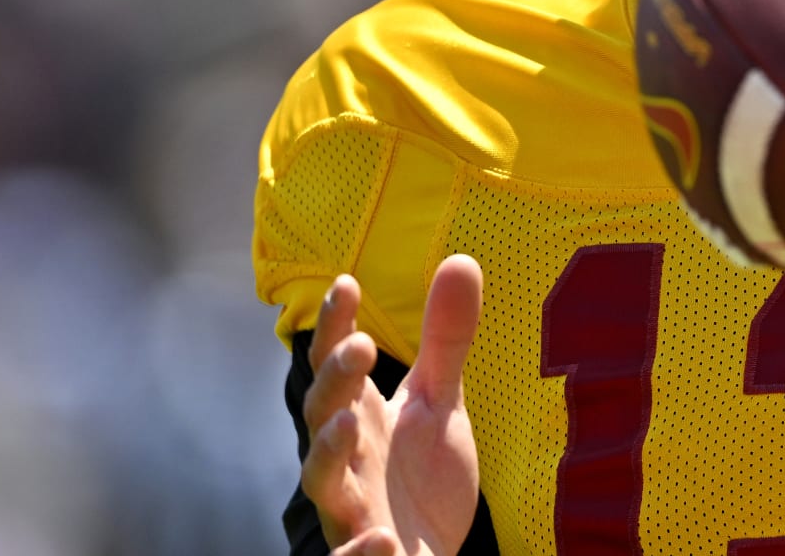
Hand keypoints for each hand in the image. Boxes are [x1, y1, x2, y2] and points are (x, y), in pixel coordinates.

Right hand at [300, 255, 483, 555]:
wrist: (427, 551)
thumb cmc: (422, 477)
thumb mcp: (440, 405)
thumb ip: (445, 341)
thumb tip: (461, 259)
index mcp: (361, 419)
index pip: (336, 366)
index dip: (334, 327)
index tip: (345, 283)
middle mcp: (347, 461)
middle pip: (324, 417)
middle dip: (334, 383)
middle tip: (358, 345)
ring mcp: (353, 511)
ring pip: (323, 485)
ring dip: (327, 454)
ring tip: (347, 423)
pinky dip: (360, 554)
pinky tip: (383, 539)